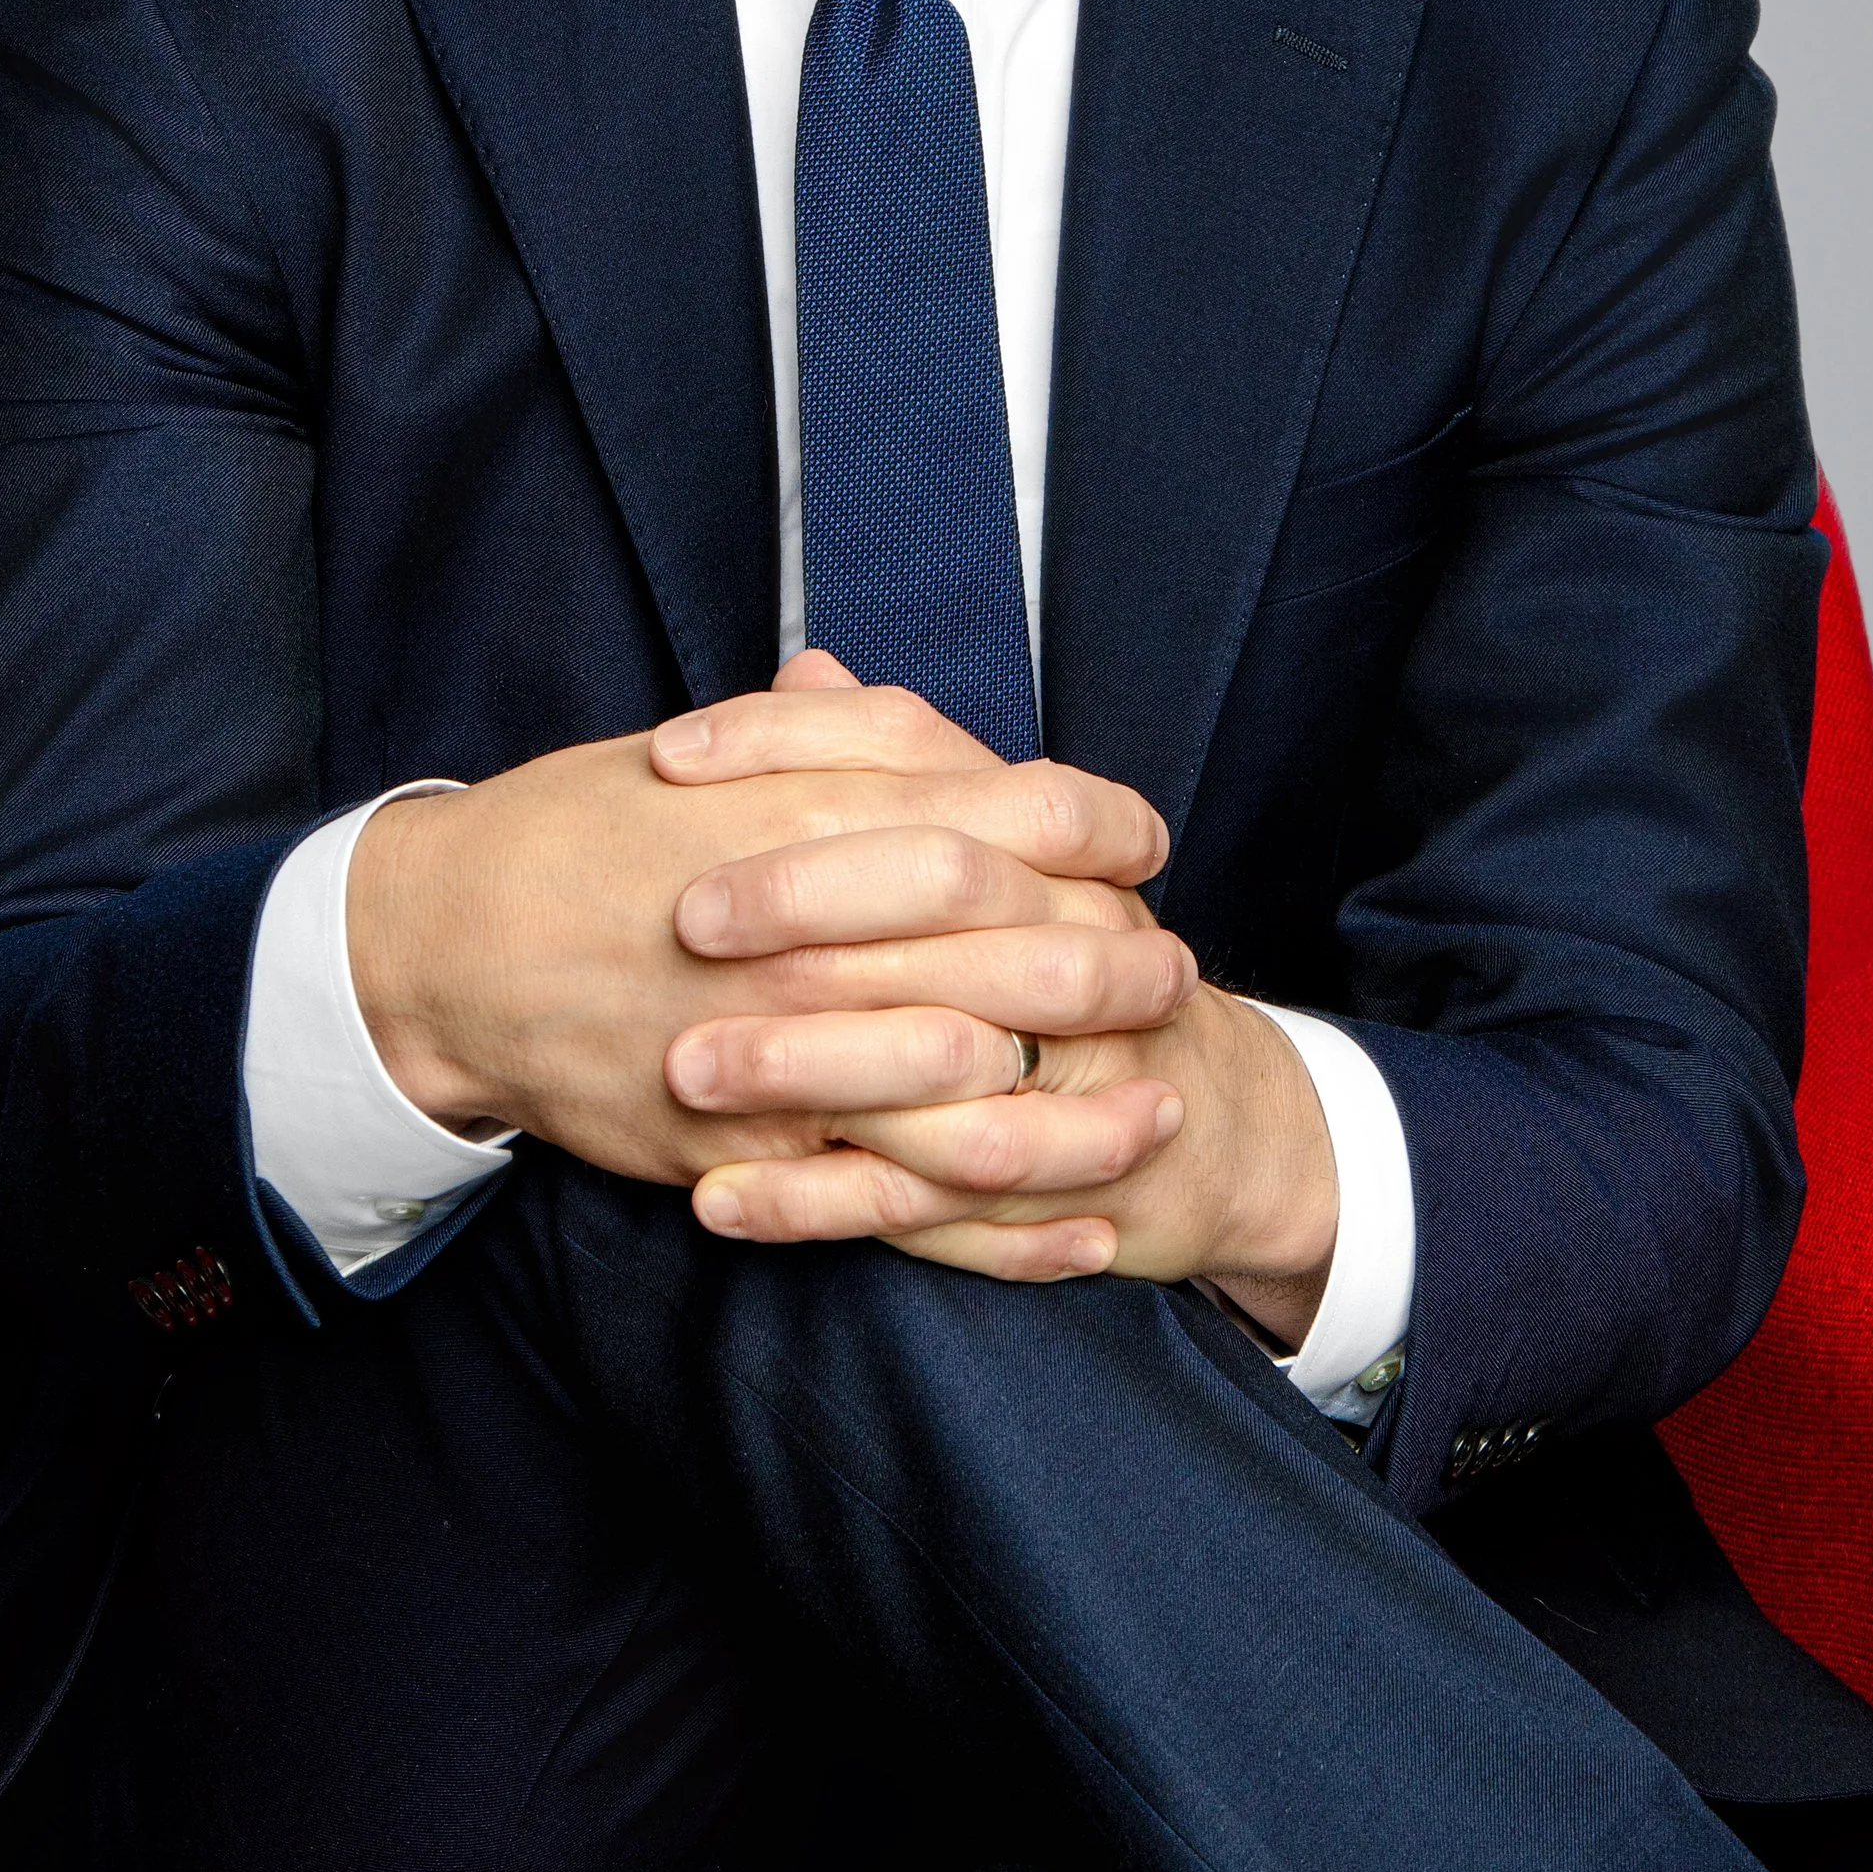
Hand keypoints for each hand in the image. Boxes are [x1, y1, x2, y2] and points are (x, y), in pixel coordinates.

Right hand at [343, 675, 1187, 1195]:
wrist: (448, 944)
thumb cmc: (583, 832)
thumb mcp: (719, 752)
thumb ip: (840, 736)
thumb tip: (949, 733)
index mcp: (824, 808)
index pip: (1018, 809)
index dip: (1103, 829)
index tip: (1143, 848)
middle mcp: (821, 927)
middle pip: (1026, 950)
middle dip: (1120, 970)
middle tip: (1176, 977)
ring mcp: (787, 1047)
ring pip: (982, 1094)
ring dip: (1089, 1111)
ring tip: (1160, 1114)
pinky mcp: (752, 1148)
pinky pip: (903, 1202)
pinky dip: (1003, 1225)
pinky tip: (1077, 1228)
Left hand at [655, 662, 1340, 1316]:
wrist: (1200, 1125)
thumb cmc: (1056, 968)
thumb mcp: (995, 856)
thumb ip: (901, 771)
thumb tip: (805, 669)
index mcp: (1045, 838)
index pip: (921, 744)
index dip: (794, 743)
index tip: (672, 759)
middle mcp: (1075, 929)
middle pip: (948, 886)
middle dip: (805, 899)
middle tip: (682, 920)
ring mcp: (1075, 1063)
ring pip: (940, 1054)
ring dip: (802, 1067)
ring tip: (680, 1073)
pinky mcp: (1049, 1188)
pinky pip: (931, 1197)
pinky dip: (819, 1202)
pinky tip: (716, 1195)